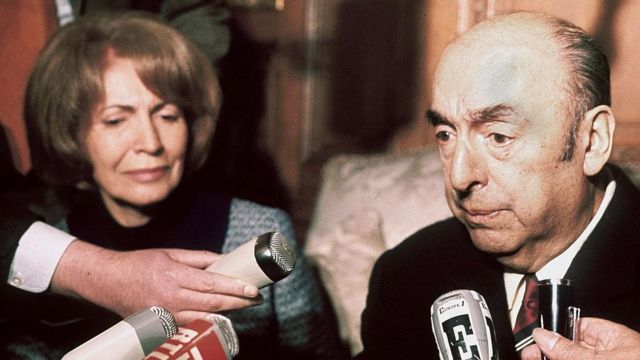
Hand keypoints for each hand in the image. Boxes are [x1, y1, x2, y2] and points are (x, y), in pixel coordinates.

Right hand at [51, 240, 261, 324]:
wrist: (108, 282)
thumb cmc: (140, 264)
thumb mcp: (170, 254)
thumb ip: (199, 258)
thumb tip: (224, 261)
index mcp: (174, 276)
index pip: (212, 284)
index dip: (235, 288)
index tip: (253, 289)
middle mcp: (171, 298)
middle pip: (213, 303)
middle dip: (239, 302)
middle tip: (256, 298)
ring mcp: (166, 315)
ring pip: (205, 317)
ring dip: (228, 313)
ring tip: (245, 306)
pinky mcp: (162, 327)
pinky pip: (191, 325)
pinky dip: (209, 321)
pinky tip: (222, 315)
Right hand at [521, 317, 639, 359]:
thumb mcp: (602, 359)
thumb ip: (571, 350)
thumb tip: (543, 336)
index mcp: (612, 339)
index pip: (575, 327)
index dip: (552, 334)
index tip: (534, 343)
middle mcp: (610, 355)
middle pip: (570, 350)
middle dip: (549, 354)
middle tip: (531, 359)